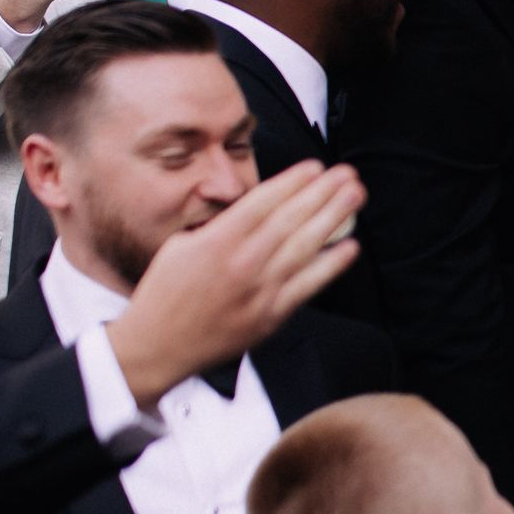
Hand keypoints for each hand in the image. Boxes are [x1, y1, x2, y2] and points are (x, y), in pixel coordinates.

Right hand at [104, 162, 366, 408]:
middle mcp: (241, 263)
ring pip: (305, 247)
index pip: (262, 203)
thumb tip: (255, 209)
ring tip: (355, 196)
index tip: (314, 167)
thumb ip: (219, 227)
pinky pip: (308, 285)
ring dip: (334, 218)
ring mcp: (259, 291)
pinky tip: (350, 246)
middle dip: (322, 193)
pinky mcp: (270, 316)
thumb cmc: (165, 293)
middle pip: (290, 220)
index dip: (292, 182)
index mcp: (215, 242)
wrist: (158, 346)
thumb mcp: (180, 246)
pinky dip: (331, 265)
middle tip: (347, 174)